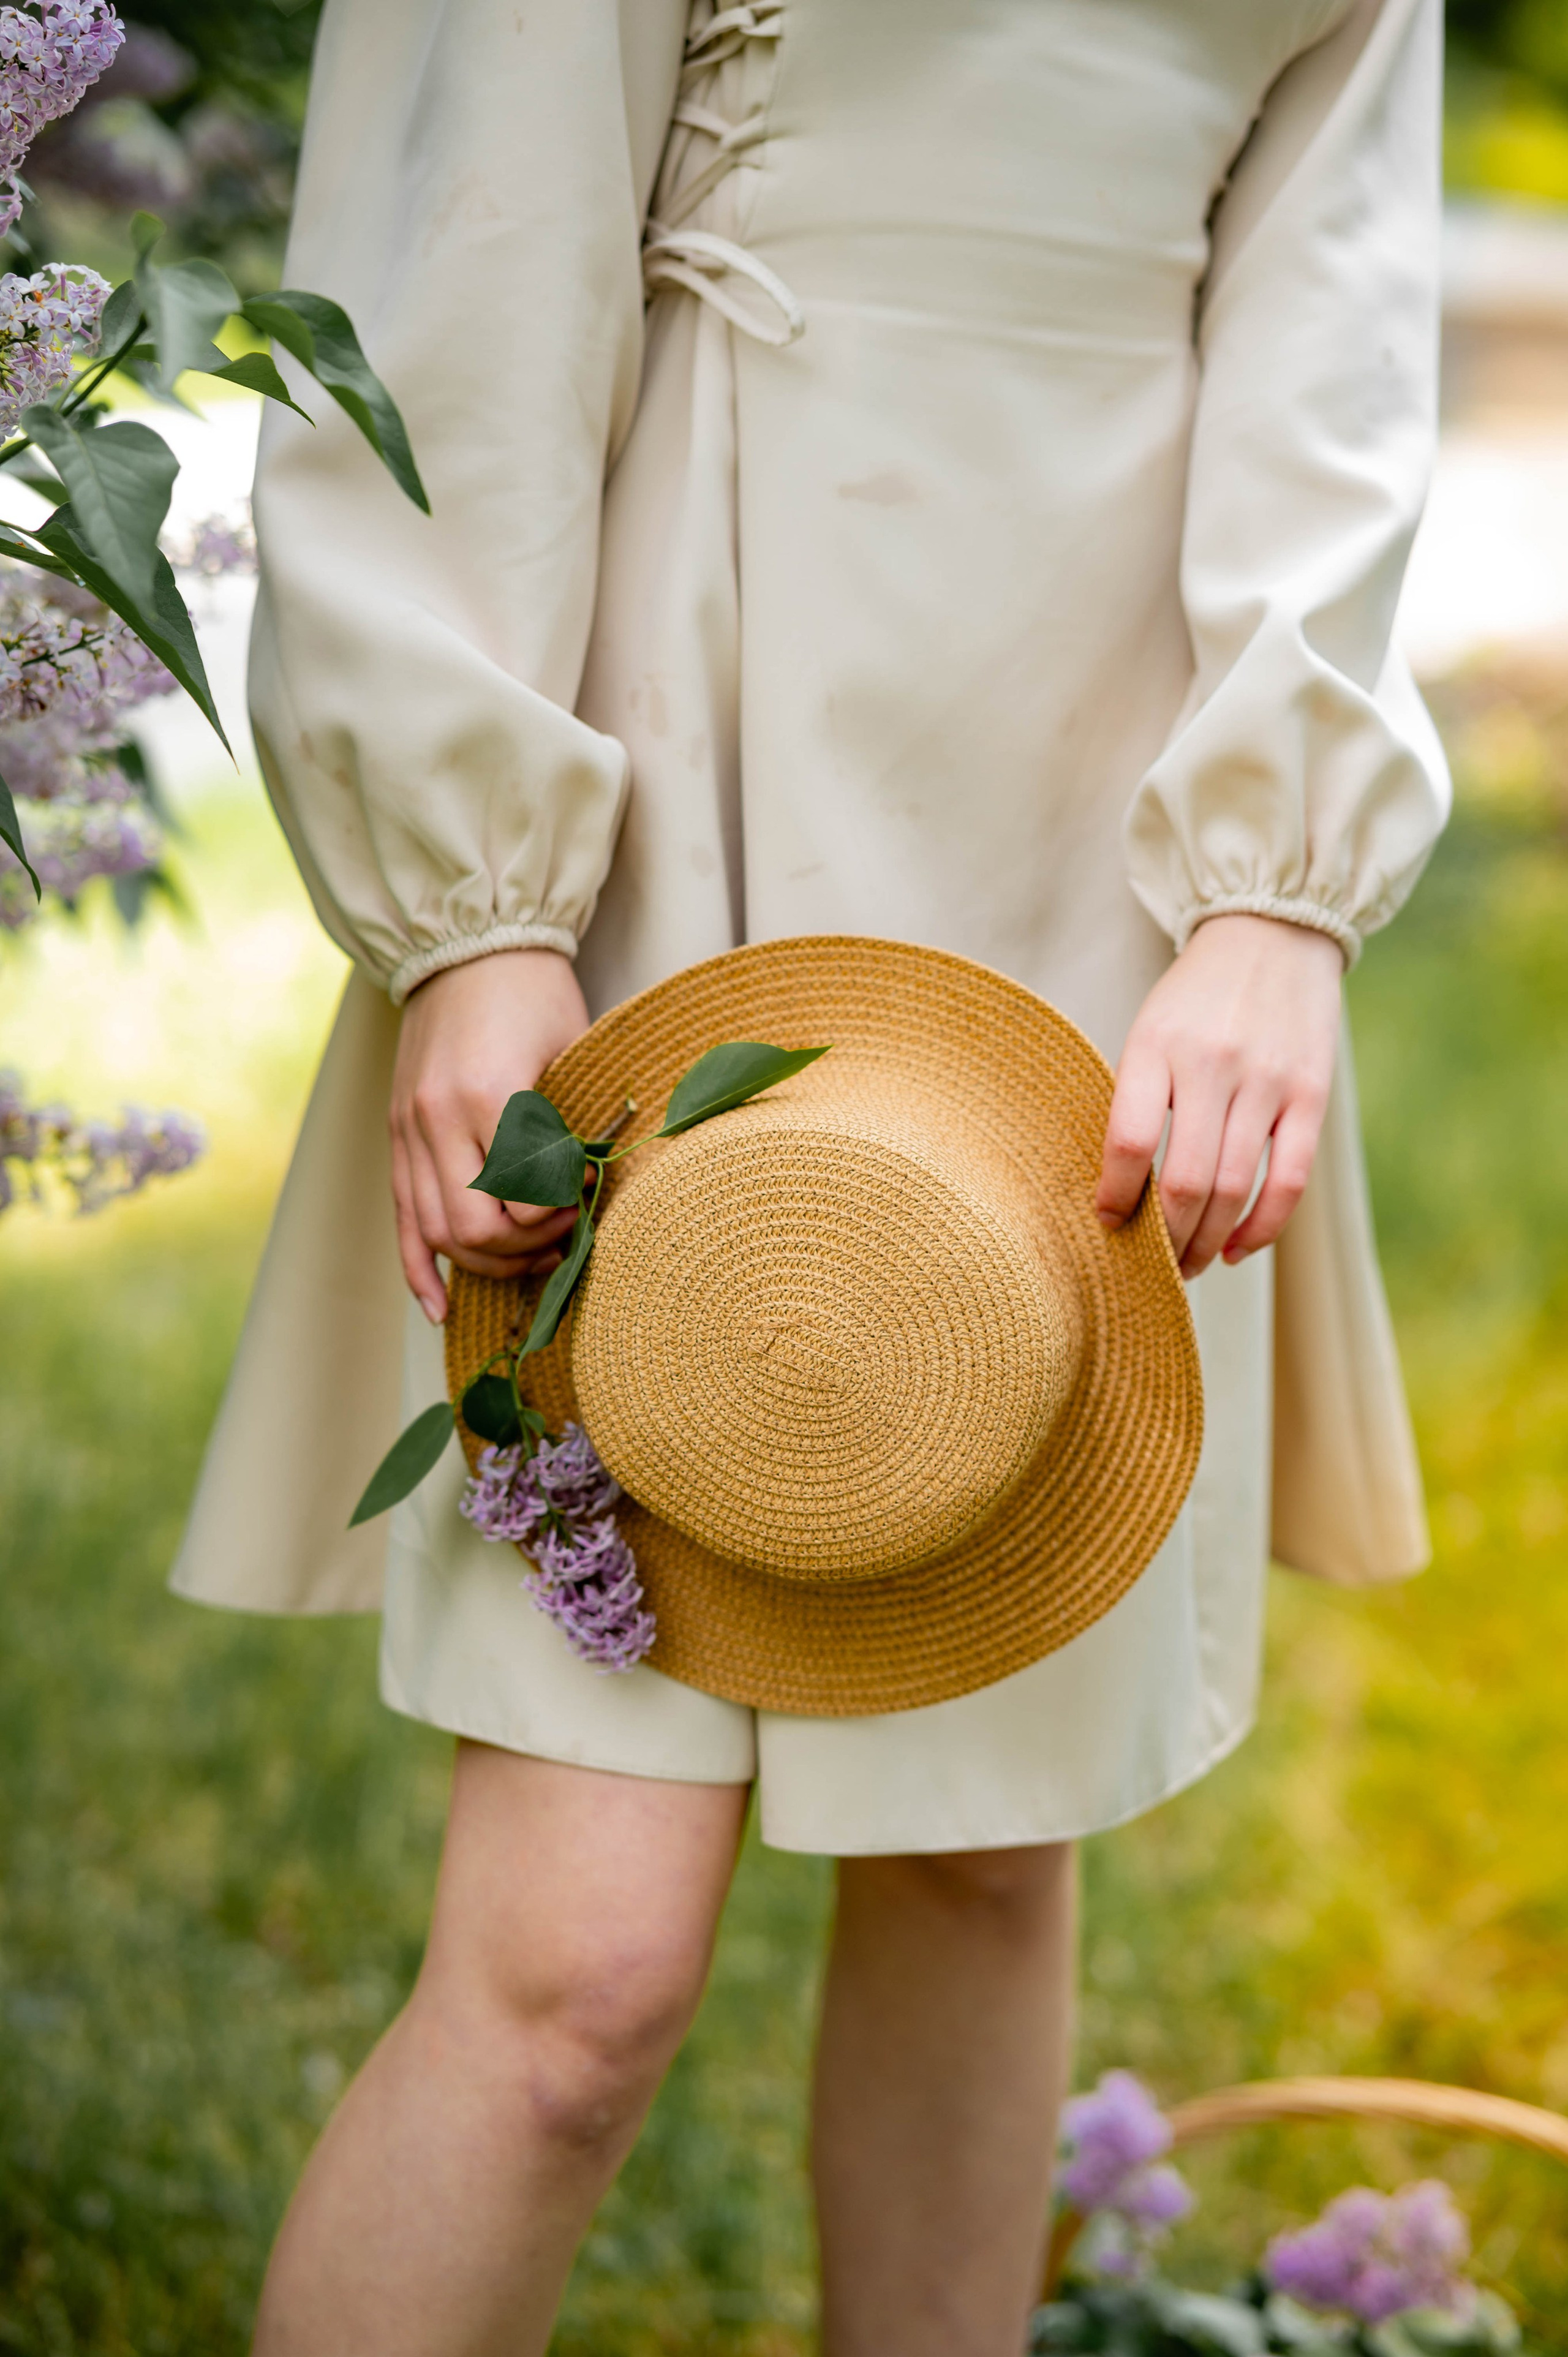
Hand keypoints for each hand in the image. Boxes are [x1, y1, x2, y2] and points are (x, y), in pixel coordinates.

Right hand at [390, 948, 590, 1321]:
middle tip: (565, 1235)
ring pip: (437, 1234)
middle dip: (526, 1249)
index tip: (586, 1192)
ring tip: (532, 1258)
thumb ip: (572, 1123)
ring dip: (487, 1262)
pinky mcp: (396, 1135)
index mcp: (488, 1094)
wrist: (466, 946)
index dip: (559, 1210)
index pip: (520, 1197)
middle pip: (475, 1230)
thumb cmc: (533, 993)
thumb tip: (585, 1194)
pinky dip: (418, 1271)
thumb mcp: (572, 1050)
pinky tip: (438, 1307)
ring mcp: (408, 1130)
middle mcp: (437, 1119)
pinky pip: (401, 1220)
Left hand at [1095, 913, 1342, 1279]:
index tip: (1109, 1221)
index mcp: (1157, 1046)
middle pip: (1187, 1181)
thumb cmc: (1195, 997)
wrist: (1271, 932)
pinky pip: (1290, 1181)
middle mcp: (1213, 1065)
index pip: (1129, 1142)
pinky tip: (1238, 1248)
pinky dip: (1262, 1227)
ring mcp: (1268, 1081)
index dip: (1117, 1196)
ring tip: (1191, 1264)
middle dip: (1167, 1239)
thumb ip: (1135, 1099)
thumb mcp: (1148, 1031)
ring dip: (1208, 1242)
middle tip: (1155, 1266)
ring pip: (1235, 1189)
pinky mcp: (1310, 1096)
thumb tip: (1118, 1191)